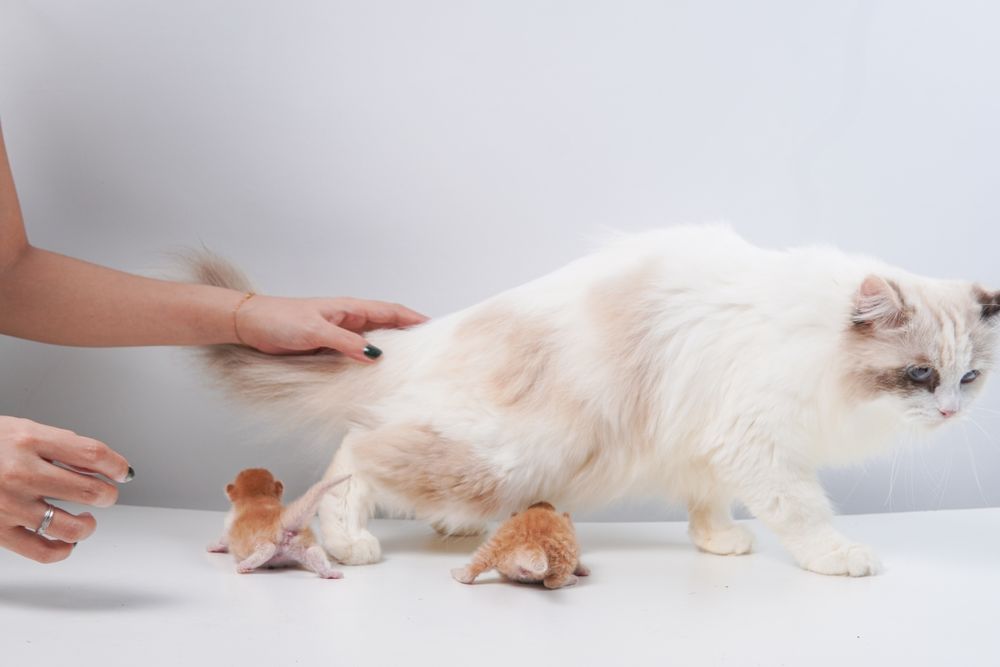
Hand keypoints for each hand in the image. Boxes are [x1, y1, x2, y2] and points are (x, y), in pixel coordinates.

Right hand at [0, 416, 130, 562]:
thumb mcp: (21, 428)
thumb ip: (60, 443)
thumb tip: (99, 461)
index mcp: (30, 440)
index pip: (93, 454)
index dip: (118, 465)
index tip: (124, 471)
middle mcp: (21, 472)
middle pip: (91, 490)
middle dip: (108, 495)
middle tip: (107, 494)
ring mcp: (10, 504)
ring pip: (72, 526)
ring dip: (89, 525)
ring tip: (87, 519)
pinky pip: (43, 551)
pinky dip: (64, 550)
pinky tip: (66, 541)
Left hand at [234, 295, 427, 361]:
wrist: (252, 326)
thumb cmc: (281, 319)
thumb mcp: (316, 331)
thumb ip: (346, 342)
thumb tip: (376, 355)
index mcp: (351, 309)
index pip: (391, 311)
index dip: (414, 318)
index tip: (435, 328)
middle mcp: (350, 321)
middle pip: (387, 328)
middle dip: (409, 337)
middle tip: (428, 354)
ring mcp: (341, 336)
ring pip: (373, 344)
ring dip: (390, 353)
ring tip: (409, 368)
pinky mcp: (330, 350)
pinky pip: (356, 357)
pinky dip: (369, 365)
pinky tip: (377, 377)